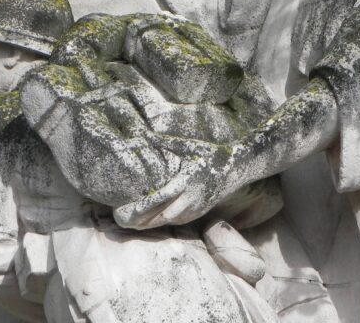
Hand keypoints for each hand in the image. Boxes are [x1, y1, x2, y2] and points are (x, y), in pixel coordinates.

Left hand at [114, 152, 236, 228]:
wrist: (236, 168)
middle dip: (142, 221)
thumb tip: (144, 133)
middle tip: (123, 222)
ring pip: (170, 220)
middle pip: (162, 215)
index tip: (126, 210)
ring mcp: (196, 207)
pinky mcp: (200, 211)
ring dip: (151, 224)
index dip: (142, 207)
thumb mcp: (188, 146)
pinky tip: (152, 222)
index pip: (160, 198)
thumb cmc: (209, 154)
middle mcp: (191, 197)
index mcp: (185, 180)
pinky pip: (179, 220)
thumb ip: (165, 143)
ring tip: (132, 225)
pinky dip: (164, 222)